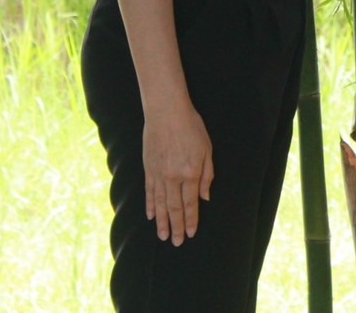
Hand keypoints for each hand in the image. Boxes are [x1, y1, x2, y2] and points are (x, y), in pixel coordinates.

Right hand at [142, 104, 214, 244]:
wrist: (166, 112)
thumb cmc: (191, 127)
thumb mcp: (207, 149)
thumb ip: (207, 174)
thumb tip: (205, 197)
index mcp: (190, 173)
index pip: (190, 203)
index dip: (191, 220)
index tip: (191, 233)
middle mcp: (173, 178)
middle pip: (174, 208)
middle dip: (177, 227)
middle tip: (177, 243)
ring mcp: (158, 174)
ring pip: (160, 204)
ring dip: (162, 222)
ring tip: (163, 236)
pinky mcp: (148, 169)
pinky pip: (149, 192)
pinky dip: (150, 206)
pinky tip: (151, 217)